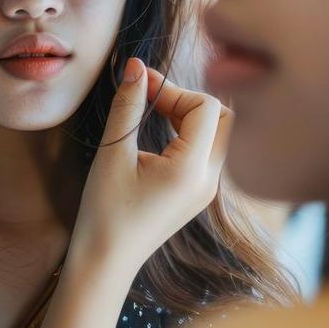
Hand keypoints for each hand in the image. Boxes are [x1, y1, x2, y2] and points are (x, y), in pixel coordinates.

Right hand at [70, 57, 231, 277]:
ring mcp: (207, 189)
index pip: (206, 107)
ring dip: (190, 115)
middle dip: (190, 100)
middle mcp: (209, 180)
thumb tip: (136, 66)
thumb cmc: (104, 212)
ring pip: (218, 133)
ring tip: (154, 113)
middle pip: (224, 117)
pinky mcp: (199, 193)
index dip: (174, 89)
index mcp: (191, 170)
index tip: (141, 87)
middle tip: (153, 99)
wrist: (106, 261)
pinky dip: (189, 133)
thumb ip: (128, 106)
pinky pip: (208, 150)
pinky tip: (160, 134)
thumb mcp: (113, 154)